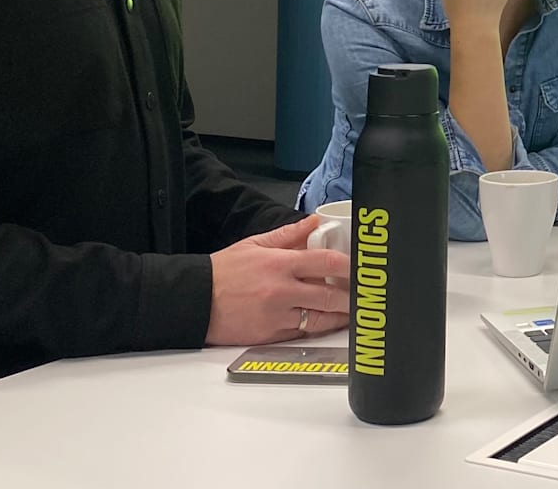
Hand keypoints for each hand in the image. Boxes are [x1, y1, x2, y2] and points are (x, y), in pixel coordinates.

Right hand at [205, 214, 348, 346]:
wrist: (195, 301)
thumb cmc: (222, 272)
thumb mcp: (254, 244)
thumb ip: (289, 234)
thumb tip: (314, 222)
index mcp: (280, 264)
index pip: (326, 263)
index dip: (349, 266)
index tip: (359, 268)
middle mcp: (281, 291)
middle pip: (330, 296)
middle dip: (351, 296)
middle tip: (362, 294)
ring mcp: (277, 316)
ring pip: (320, 319)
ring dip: (339, 316)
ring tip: (349, 311)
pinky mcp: (271, 335)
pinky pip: (302, 333)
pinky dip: (316, 328)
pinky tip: (324, 322)